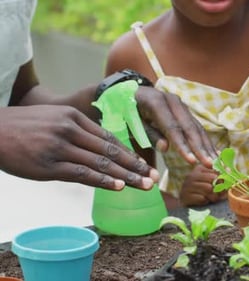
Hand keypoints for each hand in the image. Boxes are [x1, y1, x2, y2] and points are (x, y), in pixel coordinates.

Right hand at [0, 105, 158, 190]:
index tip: (144, 163)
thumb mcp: (53, 121)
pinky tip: (118, 186)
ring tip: (144, 185)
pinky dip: (103, 180)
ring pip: (101, 162)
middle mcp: (70, 130)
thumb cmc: (24, 128)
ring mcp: (60, 147)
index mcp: (73, 118)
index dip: (129, 151)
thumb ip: (77, 132)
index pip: (109, 137)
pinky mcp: (49, 165)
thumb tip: (101, 149)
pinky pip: (82, 173)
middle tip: (154, 177)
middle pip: (111, 150)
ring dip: (126, 176)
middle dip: (135, 165)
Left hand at [135, 86, 217, 167]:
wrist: (130, 92)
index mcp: (156, 102)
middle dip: (200, 147)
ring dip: (207, 145)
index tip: (191, 161)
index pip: (172, 127)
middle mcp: (173, 101)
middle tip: (210, 164)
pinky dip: (205, 141)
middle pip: (189, 127)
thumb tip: (165, 148)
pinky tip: (214, 152)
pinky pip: (197, 127)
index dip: (183, 145)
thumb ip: (149, 134)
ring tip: (215, 161)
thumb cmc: (128, 110)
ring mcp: (181, 105)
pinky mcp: (185, 111)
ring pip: (196, 127)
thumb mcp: (132, 122)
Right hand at [179, 165, 225, 205]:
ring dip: (212, 197)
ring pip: (208, 189)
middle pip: (213, 180)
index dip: (221, 182)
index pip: (216, 173)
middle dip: (217, 189)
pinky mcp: (185, 196)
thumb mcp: (210, 181)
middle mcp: (191, 175)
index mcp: (199, 169)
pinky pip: (202, 198)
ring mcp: (186, 185)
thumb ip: (219, 176)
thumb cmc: (202, 191)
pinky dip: (205, 202)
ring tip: (210, 198)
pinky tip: (202, 201)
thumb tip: (229, 170)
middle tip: (217, 195)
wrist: (187, 203)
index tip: (221, 187)